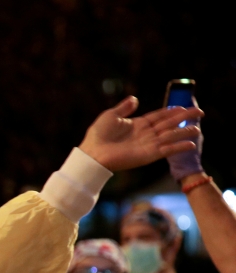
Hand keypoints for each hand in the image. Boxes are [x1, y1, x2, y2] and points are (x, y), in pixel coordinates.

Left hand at [78, 97, 202, 171]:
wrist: (92, 153)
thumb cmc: (98, 135)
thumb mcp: (111, 115)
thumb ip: (125, 107)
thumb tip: (135, 98)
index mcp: (138, 124)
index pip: (159, 116)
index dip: (171, 112)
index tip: (183, 107)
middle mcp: (145, 134)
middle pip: (169, 124)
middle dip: (184, 118)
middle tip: (199, 112)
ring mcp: (148, 145)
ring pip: (171, 136)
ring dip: (184, 132)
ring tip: (198, 128)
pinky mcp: (148, 155)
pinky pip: (166, 150)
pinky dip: (178, 147)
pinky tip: (190, 144)